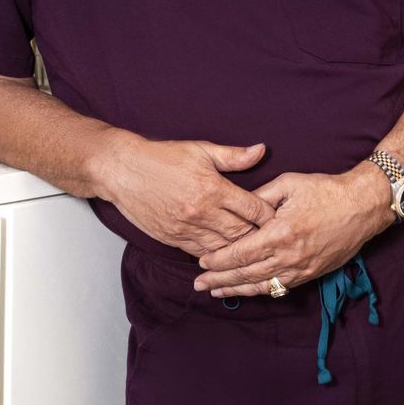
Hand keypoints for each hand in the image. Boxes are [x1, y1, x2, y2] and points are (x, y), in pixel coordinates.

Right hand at [93, 131, 271, 255]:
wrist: (123, 171)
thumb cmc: (163, 157)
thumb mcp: (201, 150)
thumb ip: (234, 156)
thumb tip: (262, 150)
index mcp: (213, 188)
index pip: (252, 208)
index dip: (269, 215)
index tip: (280, 217)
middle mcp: (201, 212)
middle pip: (241, 232)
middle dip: (258, 236)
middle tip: (273, 238)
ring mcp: (186, 228)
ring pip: (222, 248)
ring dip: (238, 249)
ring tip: (254, 250)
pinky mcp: (172, 239)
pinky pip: (201, 253)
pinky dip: (215, 254)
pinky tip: (226, 254)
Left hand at [193, 164, 393, 297]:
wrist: (362, 205)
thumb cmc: (326, 190)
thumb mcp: (289, 183)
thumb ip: (260, 197)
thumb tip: (239, 208)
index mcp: (280, 233)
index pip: (240, 253)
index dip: (218, 260)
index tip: (201, 262)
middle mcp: (288, 256)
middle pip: (246, 274)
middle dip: (219, 280)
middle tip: (198, 284)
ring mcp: (300, 268)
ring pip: (261, 285)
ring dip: (236, 290)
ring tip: (215, 292)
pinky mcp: (311, 274)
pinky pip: (279, 287)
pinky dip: (260, 290)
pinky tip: (246, 291)